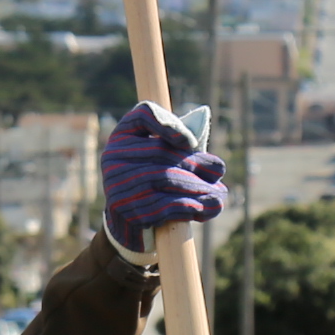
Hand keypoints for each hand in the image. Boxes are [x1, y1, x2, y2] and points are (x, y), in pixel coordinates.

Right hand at [101, 102, 225, 257]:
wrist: (125, 218)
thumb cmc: (150, 177)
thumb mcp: (159, 153)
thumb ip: (178, 141)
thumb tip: (204, 153)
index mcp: (124, 134)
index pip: (144, 116)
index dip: (168, 124)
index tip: (190, 142)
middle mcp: (114, 155)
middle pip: (161, 151)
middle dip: (195, 162)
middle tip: (219, 171)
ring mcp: (116, 183)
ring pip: (165, 178)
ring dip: (198, 187)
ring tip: (219, 195)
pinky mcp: (124, 211)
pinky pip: (162, 207)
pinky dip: (189, 207)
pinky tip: (207, 209)